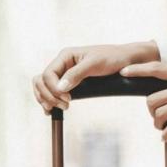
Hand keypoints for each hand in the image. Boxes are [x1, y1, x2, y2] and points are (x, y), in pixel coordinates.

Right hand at [32, 42, 159, 112]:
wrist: (125, 60)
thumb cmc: (112, 58)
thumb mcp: (94, 64)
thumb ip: (76, 74)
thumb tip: (60, 88)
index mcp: (65, 56)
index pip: (47, 75)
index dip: (53, 89)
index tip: (68, 99)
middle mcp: (61, 64)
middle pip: (41, 81)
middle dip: (48, 96)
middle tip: (65, 106)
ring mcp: (63, 74)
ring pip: (42, 87)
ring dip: (46, 99)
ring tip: (60, 109)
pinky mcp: (68, 83)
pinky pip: (50, 91)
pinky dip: (48, 101)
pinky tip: (53, 110)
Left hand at [120, 61, 166, 140]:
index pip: (156, 69)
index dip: (138, 70)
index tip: (123, 71)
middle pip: (152, 99)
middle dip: (150, 110)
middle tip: (156, 115)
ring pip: (159, 114)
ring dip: (157, 123)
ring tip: (162, 127)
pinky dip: (166, 135)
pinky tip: (165, 138)